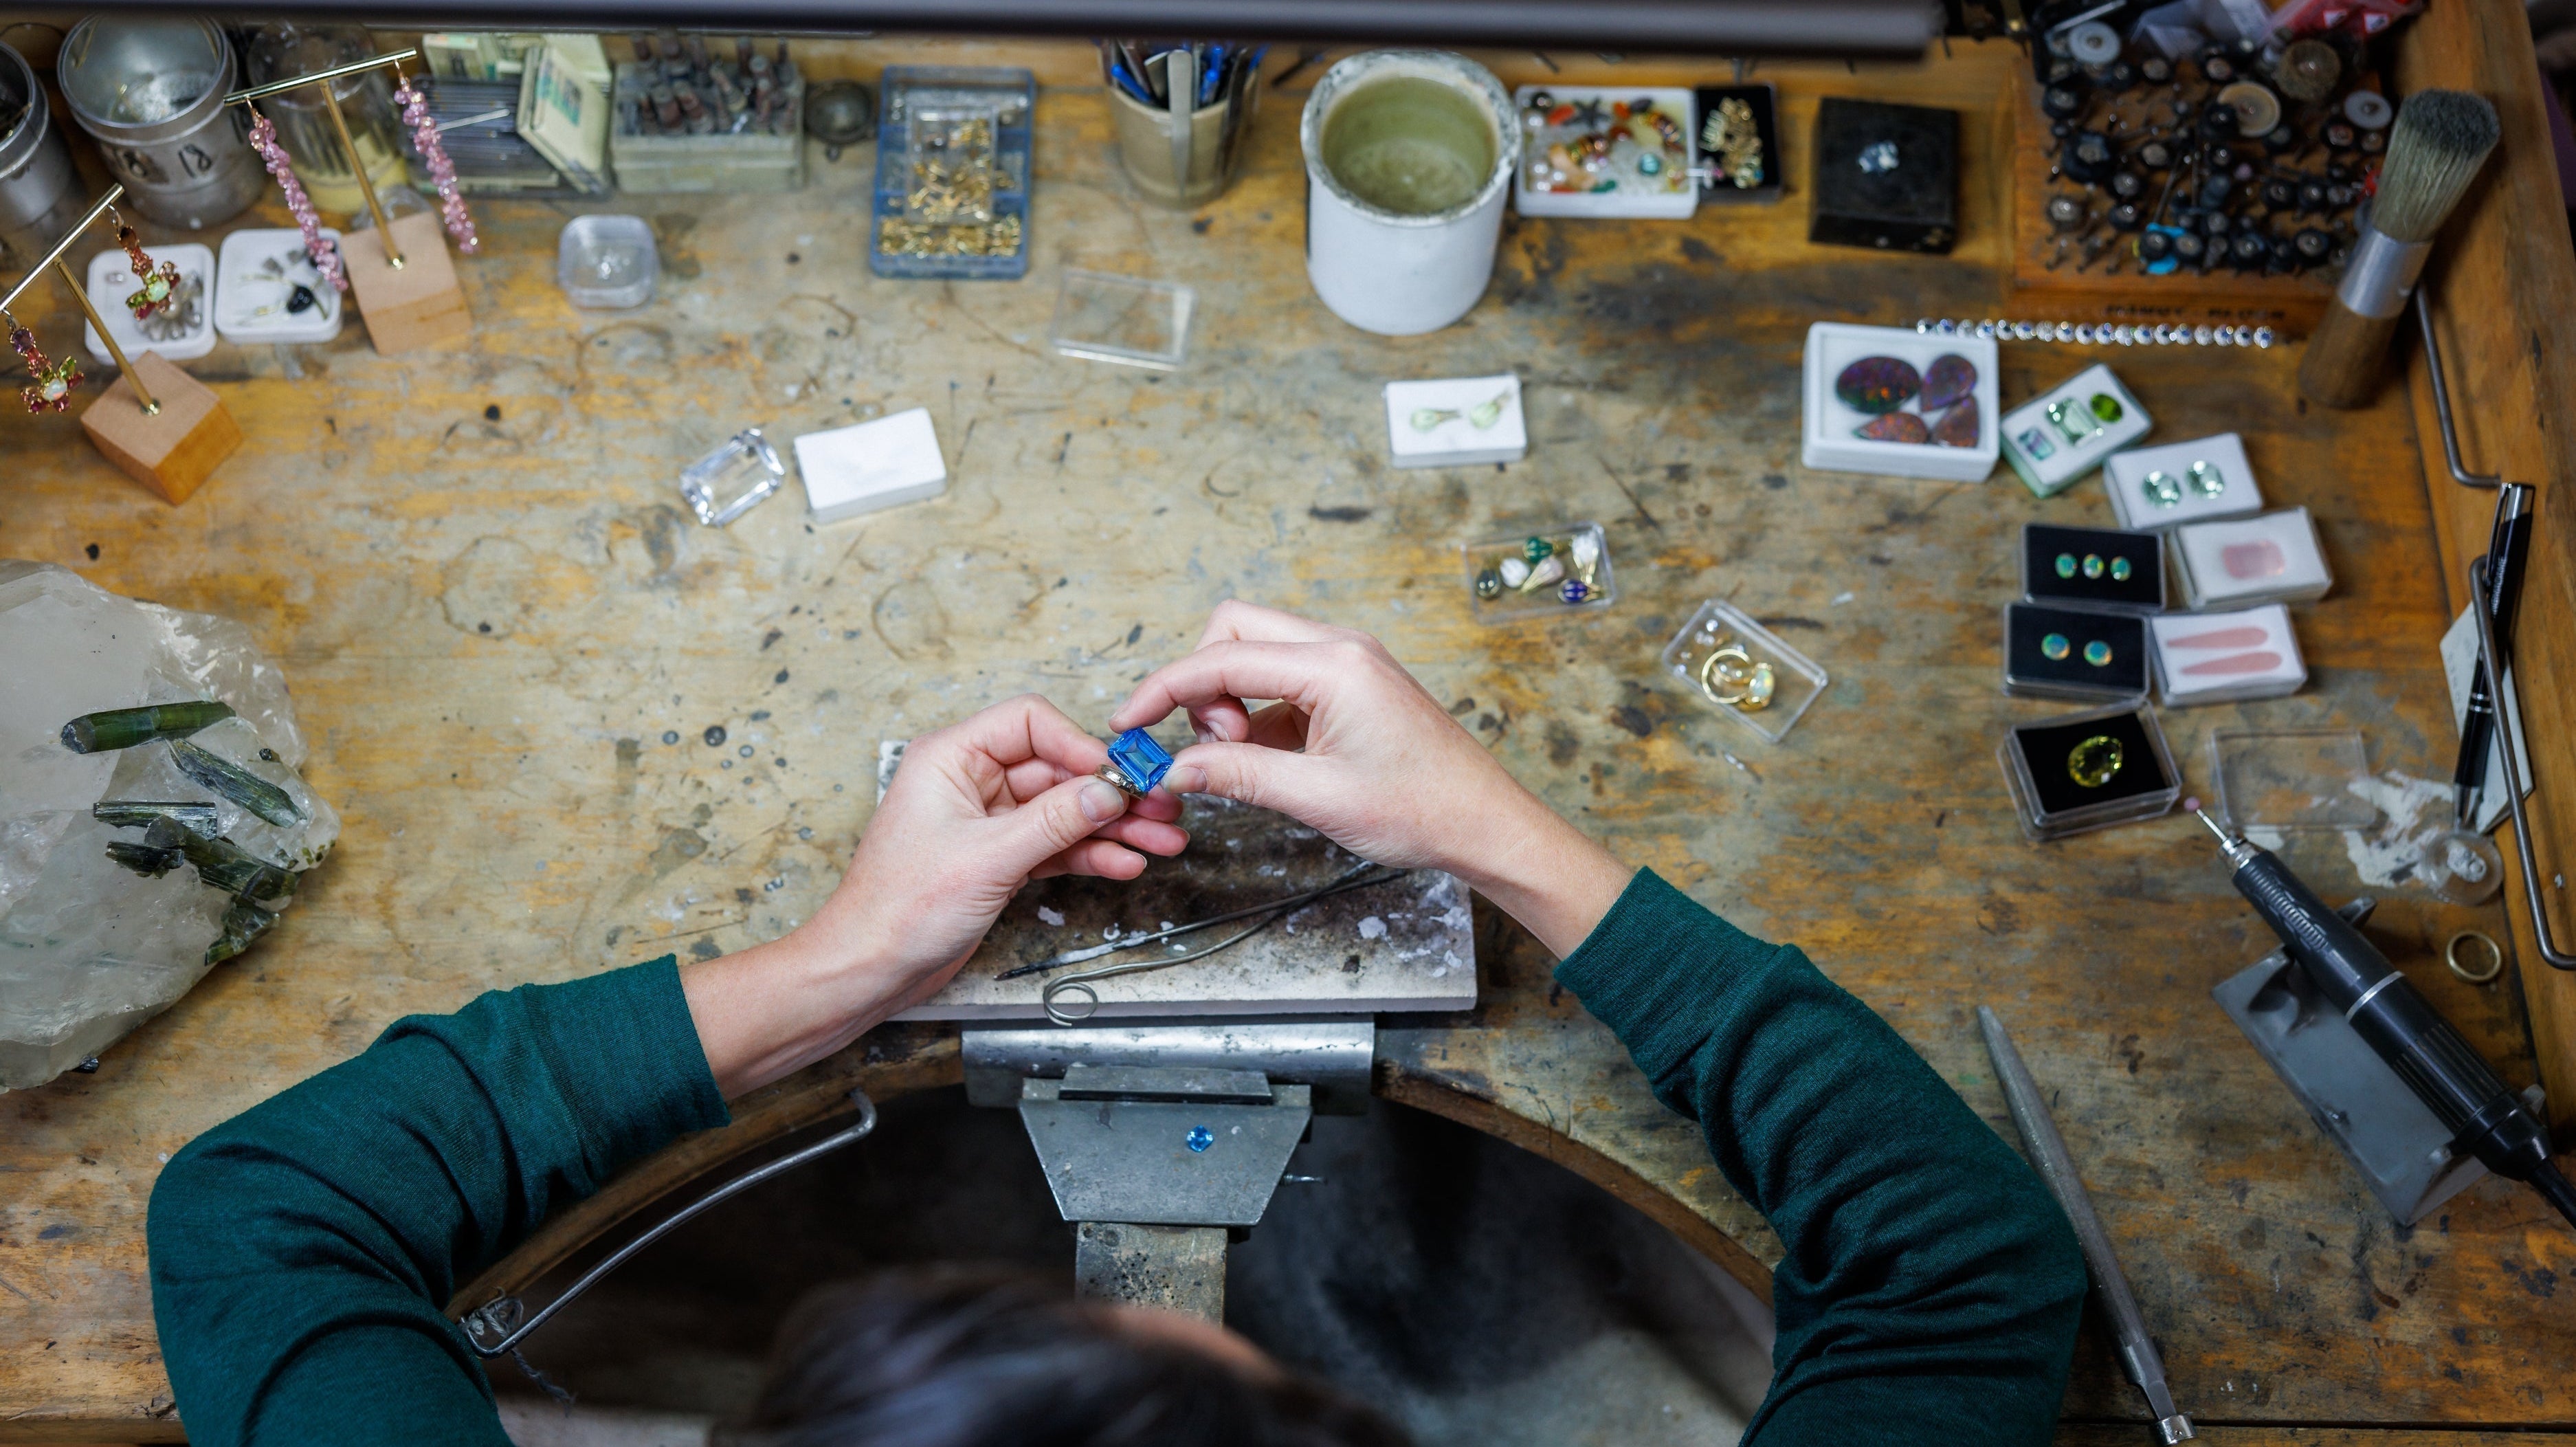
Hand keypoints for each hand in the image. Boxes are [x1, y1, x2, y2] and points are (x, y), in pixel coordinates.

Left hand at [684, 695, 1187, 1095]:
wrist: (869, 969)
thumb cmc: (897, 908)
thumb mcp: (987, 858)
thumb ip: (1053, 821)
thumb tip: (1108, 790)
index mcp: (951, 758)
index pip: (1029, 722)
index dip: (1078, 745)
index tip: (1119, 776)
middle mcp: (970, 782)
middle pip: (1055, 769)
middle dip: (1110, 792)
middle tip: (1159, 809)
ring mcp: (986, 822)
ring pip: (1063, 811)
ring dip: (1112, 826)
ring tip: (1160, 841)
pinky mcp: (998, 859)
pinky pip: (1055, 845)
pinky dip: (1090, 853)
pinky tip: (1125, 862)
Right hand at [1108, 602, 1628, 954]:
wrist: (1485, 824)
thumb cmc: (1420, 809)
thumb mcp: (1315, 797)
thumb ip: (1236, 775)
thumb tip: (1173, 769)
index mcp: (1332, 664)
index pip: (1221, 658)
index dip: (1163, 689)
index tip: (1129, 722)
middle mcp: (1339, 648)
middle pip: (1233, 631)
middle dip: (1201, 682)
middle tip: (1211, 744)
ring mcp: (1347, 663)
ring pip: (1255, 653)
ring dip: (1229, 699)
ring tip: (1243, 758)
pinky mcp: (1350, 686)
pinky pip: (1282, 680)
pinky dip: (1257, 713)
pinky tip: (1266, 759)